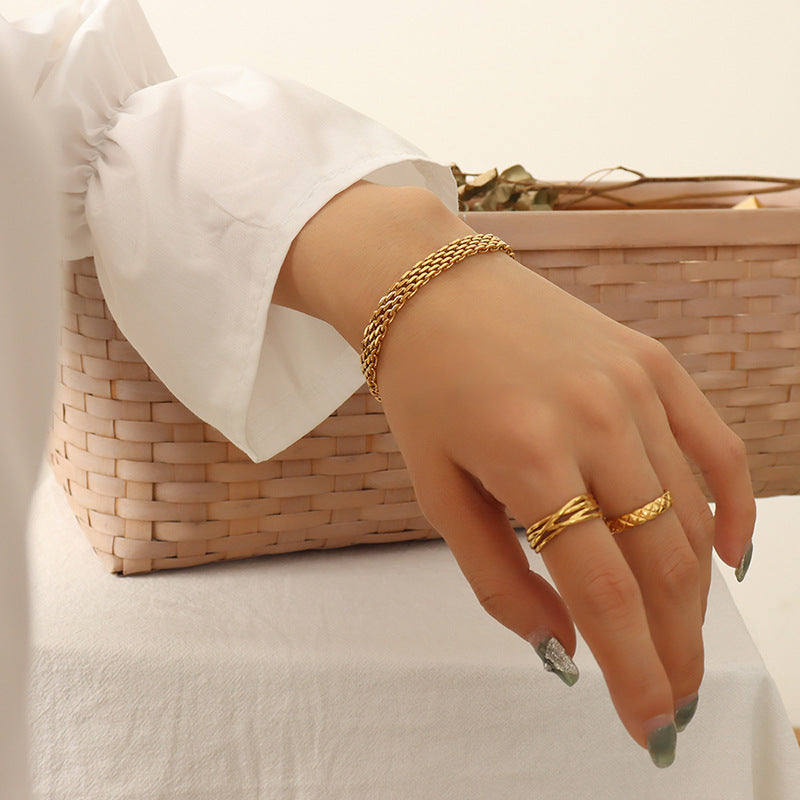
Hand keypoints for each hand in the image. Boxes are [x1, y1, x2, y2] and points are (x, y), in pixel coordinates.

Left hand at [276, 181, 755, 766]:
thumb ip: (496, 579)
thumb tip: (563, 648)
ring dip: (694, 595)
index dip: (634, 669)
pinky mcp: (655, 364)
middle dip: (673, 647)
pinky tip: (730, 559)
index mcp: (528, 456)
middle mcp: (595, 420)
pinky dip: (733, 508)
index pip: (604, 591)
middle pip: (660, 562)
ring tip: (680, 643)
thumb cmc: (425, 391)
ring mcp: (634, 387)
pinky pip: (716, 447)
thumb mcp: (436, 492)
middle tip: (672, 701)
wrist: (437, 289)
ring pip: (690, 516)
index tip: (650, 725)